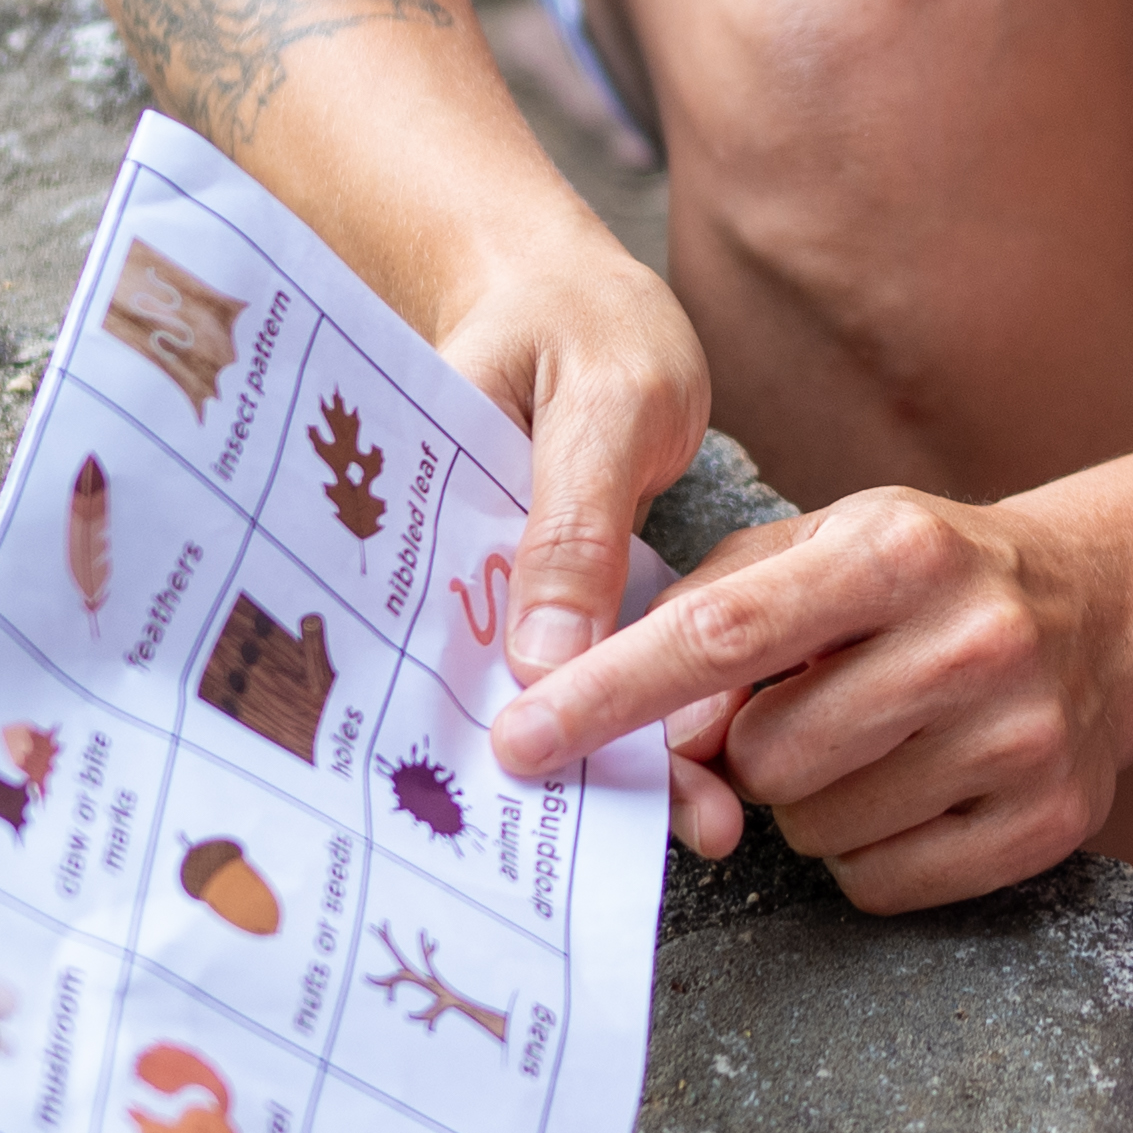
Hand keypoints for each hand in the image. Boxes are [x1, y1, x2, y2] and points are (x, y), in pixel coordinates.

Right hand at [424, 239, 730, 826]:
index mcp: (420, 518)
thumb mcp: (598, 405)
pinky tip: (699, 780)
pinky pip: (589, 671)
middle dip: (576, 773)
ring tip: (712, 825)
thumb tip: (540, 667)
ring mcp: (503, 591)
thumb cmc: (580, 324)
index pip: (439, 642)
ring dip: (624, 757)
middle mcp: (451, 571)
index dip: (494, 728)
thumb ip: (570, 526)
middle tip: (680, 832)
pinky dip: (640, 719)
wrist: (578, 300)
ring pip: (552, 695)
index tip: (565, 800)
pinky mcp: (560, 599)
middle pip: (495, 691)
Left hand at [490, 483, 1132, 907]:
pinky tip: (911, 786)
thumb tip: (636, 728)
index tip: (523, 739)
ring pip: (816, 829)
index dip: (608, 695)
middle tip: (797, 710)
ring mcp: (1018, 738)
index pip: (719, 636)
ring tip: (867, 740)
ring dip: (807, 802)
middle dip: (748, 750)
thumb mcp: (821, 542)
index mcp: (900, 549)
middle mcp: (971, 641)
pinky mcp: (1046, 821)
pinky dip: (867, 849)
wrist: (1104, 611)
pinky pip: (881, 883)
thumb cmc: (921, 576)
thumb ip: (709, 612)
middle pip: (764, 756)